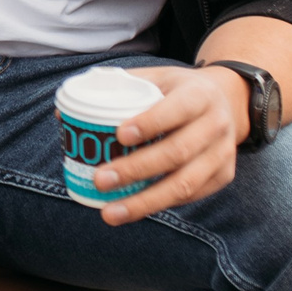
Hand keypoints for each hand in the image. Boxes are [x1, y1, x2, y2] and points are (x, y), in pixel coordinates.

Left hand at [95, 64, 247, 223]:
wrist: (228, 101)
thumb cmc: (178, 90)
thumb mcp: (156, 77)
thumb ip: (115, 90)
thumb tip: (63, 114)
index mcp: (199, 95)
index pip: (176, 109)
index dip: (149, 123)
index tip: (119, 135)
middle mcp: (215, 125)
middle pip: (177, 153)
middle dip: (136, 169)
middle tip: (99, 180)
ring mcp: (222, 154)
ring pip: (185, 184)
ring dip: (145, 201)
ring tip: (110, 213)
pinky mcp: (223, 177)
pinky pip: (190, 196)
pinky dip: (159, 204)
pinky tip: (132, 210)